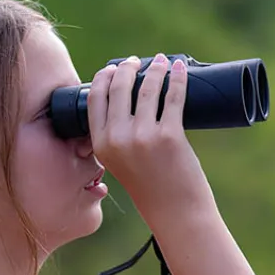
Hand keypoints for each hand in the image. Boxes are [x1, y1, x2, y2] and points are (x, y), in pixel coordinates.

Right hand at [88, 54, 211, 222]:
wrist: (176, 213)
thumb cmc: (152, 189)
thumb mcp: (122, 164)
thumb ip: (117, 139)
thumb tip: (127, 101)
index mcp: (102, 146)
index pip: (95, 99)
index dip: (105, 77)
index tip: (114, 68)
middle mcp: (119, 140)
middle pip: (119, 87)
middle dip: (128, 68)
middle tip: (137, 62)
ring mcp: (144, 137)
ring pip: (147, 88)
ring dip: (155, 69)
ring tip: (161, 62)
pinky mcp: (170, 136)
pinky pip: (173, 96)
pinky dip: (177, 78)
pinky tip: (179, 68)